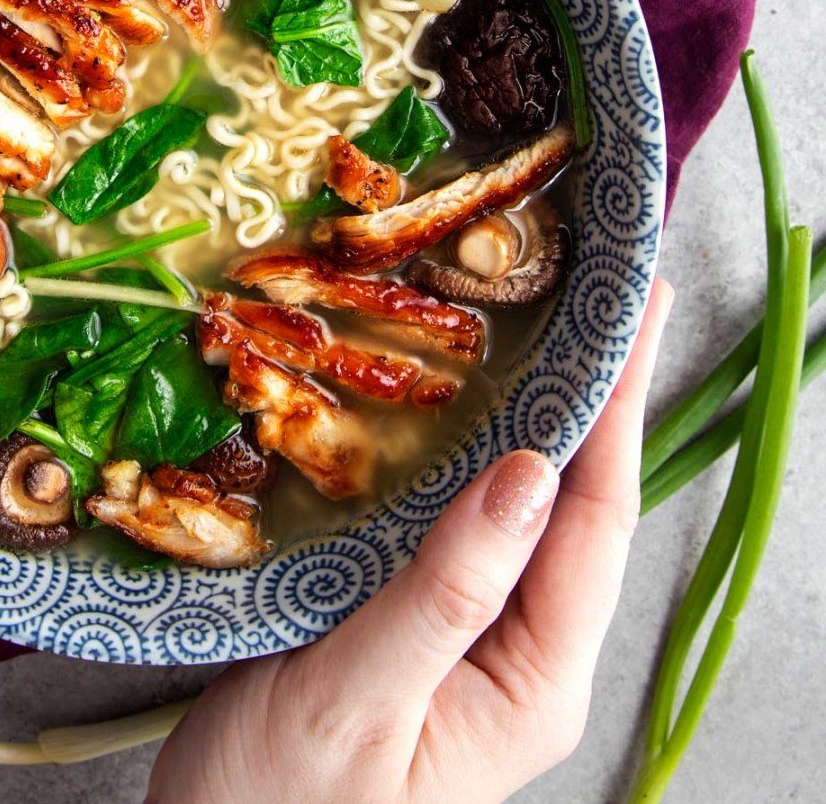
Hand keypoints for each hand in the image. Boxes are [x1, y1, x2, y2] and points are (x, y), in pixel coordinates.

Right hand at [149, 278, 673, 803]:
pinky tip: (458, 404)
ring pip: (516, 506)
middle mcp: (515, 654)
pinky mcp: (412, 619)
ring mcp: (467, 636)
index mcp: (529, 681)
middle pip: (572, 505)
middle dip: (592, 397)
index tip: (632, 313)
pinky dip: (466, 449)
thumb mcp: (359, 699)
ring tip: (550, 326)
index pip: (593, 522)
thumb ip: (444, 591)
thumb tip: (526, 474)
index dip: (615, 409)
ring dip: (534, 413)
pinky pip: (458, 519)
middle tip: (606, 293)